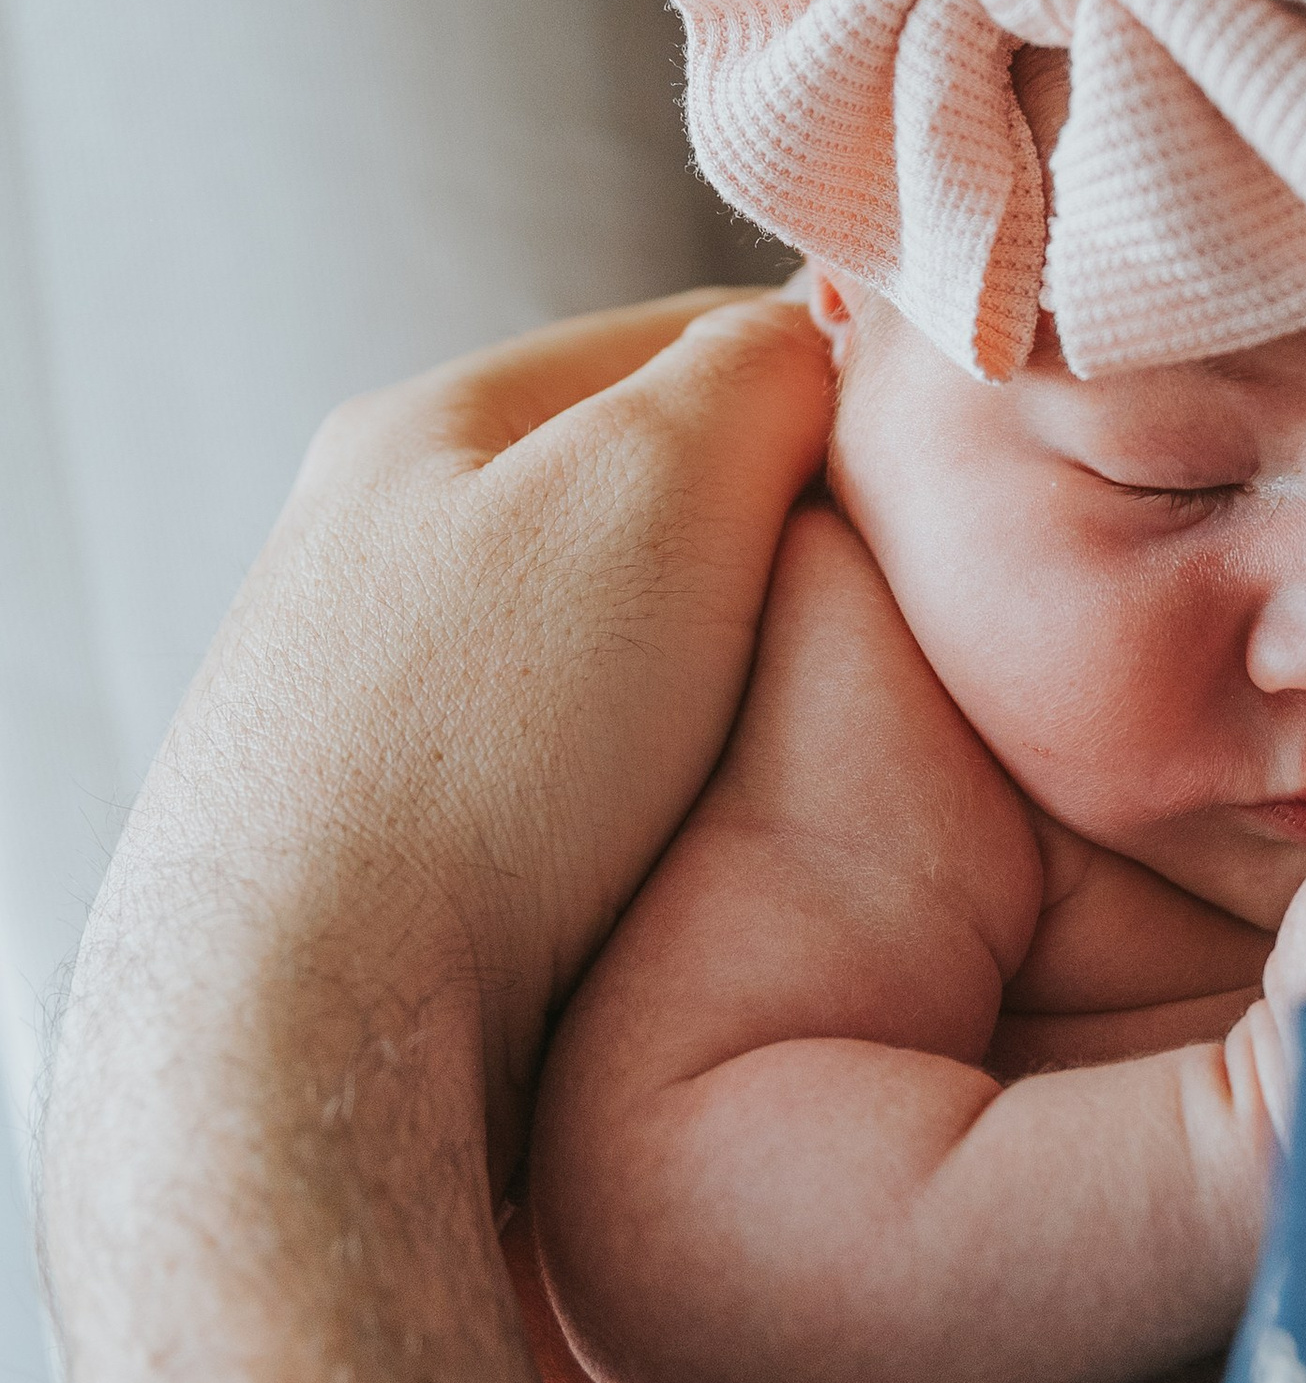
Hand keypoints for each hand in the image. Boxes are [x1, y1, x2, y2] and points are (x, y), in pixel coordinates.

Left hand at [47, 284, 834, 1207]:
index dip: (830, 388)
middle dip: (772, 544)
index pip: (684, 340)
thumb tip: (813, 342)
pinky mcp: (378, 840)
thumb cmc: (474, 757)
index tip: (926, 476)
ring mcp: (365, 697)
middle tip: (875, 625)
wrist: (301, 1042)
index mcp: (428, 423)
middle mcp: (374, 542)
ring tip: (785, 749)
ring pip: (615, 637)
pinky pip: (566, 766)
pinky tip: (681, 844)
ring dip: (714, 676)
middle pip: (647, 493)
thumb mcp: (656, 486)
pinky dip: (645, 785)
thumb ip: (755, 373)